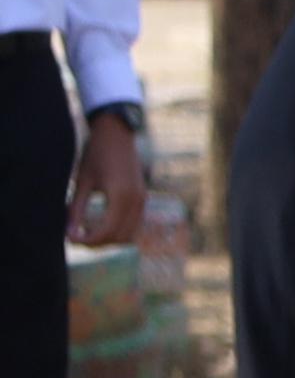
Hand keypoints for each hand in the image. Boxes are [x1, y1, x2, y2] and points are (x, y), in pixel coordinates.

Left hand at [63, 102, 139, 251]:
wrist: (117, 134)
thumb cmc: (96, 154)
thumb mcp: (82, 182)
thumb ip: (76, 209)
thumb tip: (69, 233)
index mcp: (121, 196)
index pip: (107, 231)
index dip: (88, 241)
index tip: (71, 239)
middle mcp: (136, 201)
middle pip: (120, 237)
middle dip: (98, 243)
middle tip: (76, 237)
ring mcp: (142, 200)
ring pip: (129, 234)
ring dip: (109, 238)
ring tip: (87, 232)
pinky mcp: (142, 198)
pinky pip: (133, 224)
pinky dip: (118, 230)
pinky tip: (99, 223)